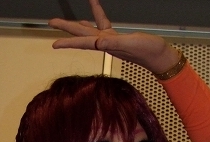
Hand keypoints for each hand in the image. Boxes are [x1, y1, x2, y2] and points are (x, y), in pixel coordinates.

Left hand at [49, 0, 177, 72]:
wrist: (159, 56)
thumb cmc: (148, 50)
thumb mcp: (131, 44)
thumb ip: (115, 43)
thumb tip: (99, 42)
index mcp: (105, 44)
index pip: (83, 42)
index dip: (68, 42)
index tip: (54, 44)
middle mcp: (105, 43)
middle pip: (81, 35)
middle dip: (66, 28)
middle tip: (50, 22)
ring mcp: (110, 40)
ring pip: (89, 30)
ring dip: (77, 25)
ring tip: (65, 21)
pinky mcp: (117, 37)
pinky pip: (103, 24)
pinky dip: (97, 17)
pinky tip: (90, 18)